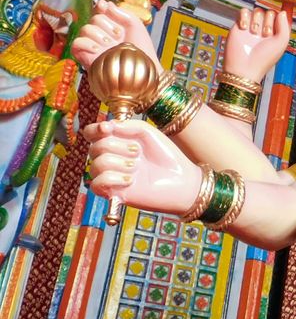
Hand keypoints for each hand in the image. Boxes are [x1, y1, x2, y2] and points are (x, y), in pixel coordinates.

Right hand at [71, 0, 160, 70]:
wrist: (142, 68)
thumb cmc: (142, 50)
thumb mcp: (136, 26)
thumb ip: (122, 12)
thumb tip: (104, 4)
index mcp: (112, 25)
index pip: (99, 10)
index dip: (100, 7)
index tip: (104, 7)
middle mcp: (102, 34)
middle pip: (94, 18)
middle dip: (107, 25)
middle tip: (119, 37)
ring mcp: (93, 45)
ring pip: (85, 29)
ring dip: (100, 36)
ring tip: (111, 46)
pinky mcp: (86, 56)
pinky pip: (76, 43)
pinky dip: (86, 43)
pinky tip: (97, 49)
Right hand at [84, 120, 200, 215]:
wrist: (181, 179)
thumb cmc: (165, 155)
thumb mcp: (147, 132)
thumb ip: (126, 125)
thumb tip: (105, 126)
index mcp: (116, 142)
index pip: (90, 134)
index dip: (94, 130)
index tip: (108, 128)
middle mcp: (111, 158)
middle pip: (94, 148)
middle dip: (116, 146)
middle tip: (137, 152)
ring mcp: (111, 177)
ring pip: (96, 165)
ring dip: (118, 163)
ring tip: (137, 167)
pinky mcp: (114, 193)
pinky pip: (96, 184)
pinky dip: (112, 179)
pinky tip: (130, 180)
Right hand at [224, 0, 292, 83]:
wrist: (244, 67)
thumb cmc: (265, 57)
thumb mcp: (281, 42)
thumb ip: (285, 25)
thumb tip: (281, 11)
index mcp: (278, 32)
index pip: (284, 13)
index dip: (287, 1)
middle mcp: (266, 27)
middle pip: (270, 11)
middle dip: (269, 22)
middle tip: (265, 35)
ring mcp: (253, 25)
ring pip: (258, 11)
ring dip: (258, 22)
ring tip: (254, 35)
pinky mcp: (240, 24)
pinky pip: (244, 11)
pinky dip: (245, 18)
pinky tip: (244, 29)